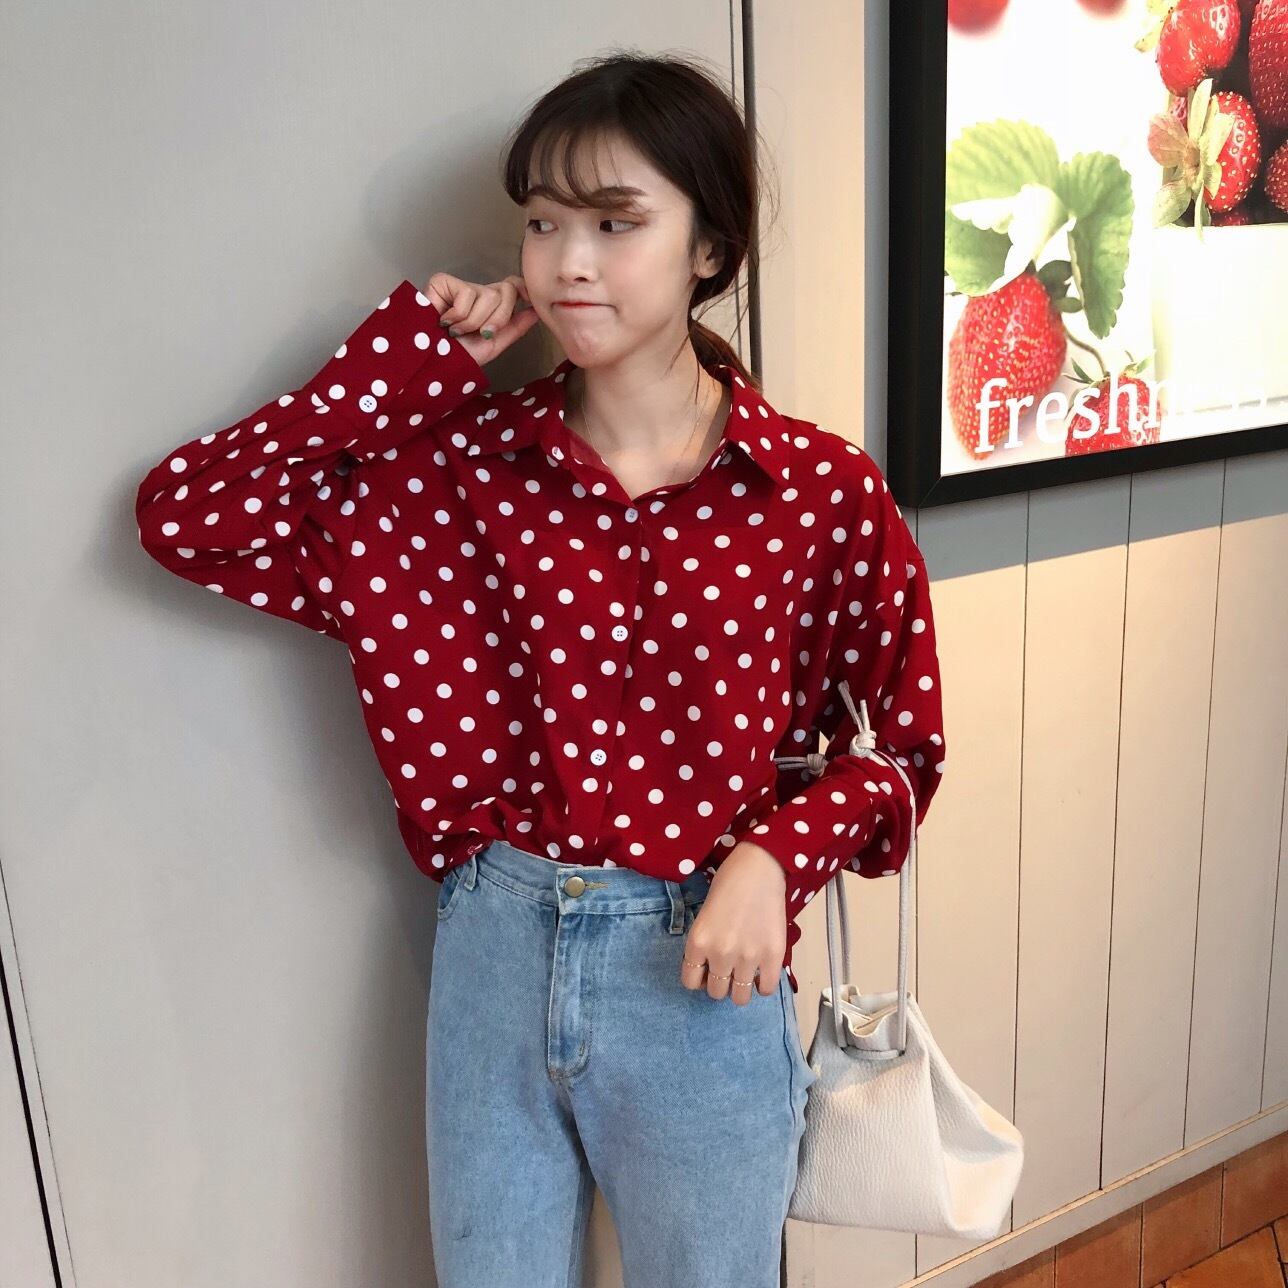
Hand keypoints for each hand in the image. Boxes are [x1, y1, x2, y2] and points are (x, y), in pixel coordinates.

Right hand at [422, 271, 542, 365]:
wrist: (433, 364)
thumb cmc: (458, 357)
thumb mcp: (493, 345)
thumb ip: (515, 328)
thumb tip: (536, 311)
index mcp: (490, 306)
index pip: (512, 285)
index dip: (522, 288)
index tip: (528, 299)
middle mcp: (477, 293)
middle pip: (506, 291)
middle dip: (496, 319)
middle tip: (478, 333)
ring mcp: (459, 286)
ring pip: (488, 294)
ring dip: (474, 322)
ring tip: (457, 332)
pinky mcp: (442, 282)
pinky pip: (467, 294)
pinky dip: (459, 315)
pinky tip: (444, 322)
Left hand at [680, 842, 787, 1004]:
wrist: (759, 867)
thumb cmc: (728, 883)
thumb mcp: (704, 915)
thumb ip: (705, 943)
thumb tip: (710, 968)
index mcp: (698, 942)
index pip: (690, 982)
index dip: (699, 978)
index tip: (707, 970)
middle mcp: (720, 954)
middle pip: (716, 993)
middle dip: (720, 983)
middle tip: (728, 969)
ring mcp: (748, 958)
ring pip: (740, 998)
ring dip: (741, 988)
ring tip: (745, 973)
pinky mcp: (773, 956)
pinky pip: (766, 989)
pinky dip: (763, 985)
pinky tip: (762, 972)